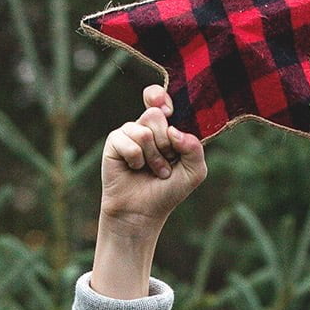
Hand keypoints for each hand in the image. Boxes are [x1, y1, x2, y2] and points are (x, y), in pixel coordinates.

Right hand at [100, 84, 206, 233]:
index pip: (161, 100)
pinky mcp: (114, 142)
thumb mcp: (194, 171)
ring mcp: (129, 133)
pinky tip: (134, 169)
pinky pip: (129, 142)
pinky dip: (136, 159)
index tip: (168, 110)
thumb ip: (195, 148)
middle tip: (166, 161)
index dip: (161, 98)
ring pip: (144, 131)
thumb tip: (174, 130)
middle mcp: (146, 127)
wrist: (142, 211)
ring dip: (153, 157)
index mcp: (166, 127)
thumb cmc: (168, 191)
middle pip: (156, 115)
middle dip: (165, 143)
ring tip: (153, 170)